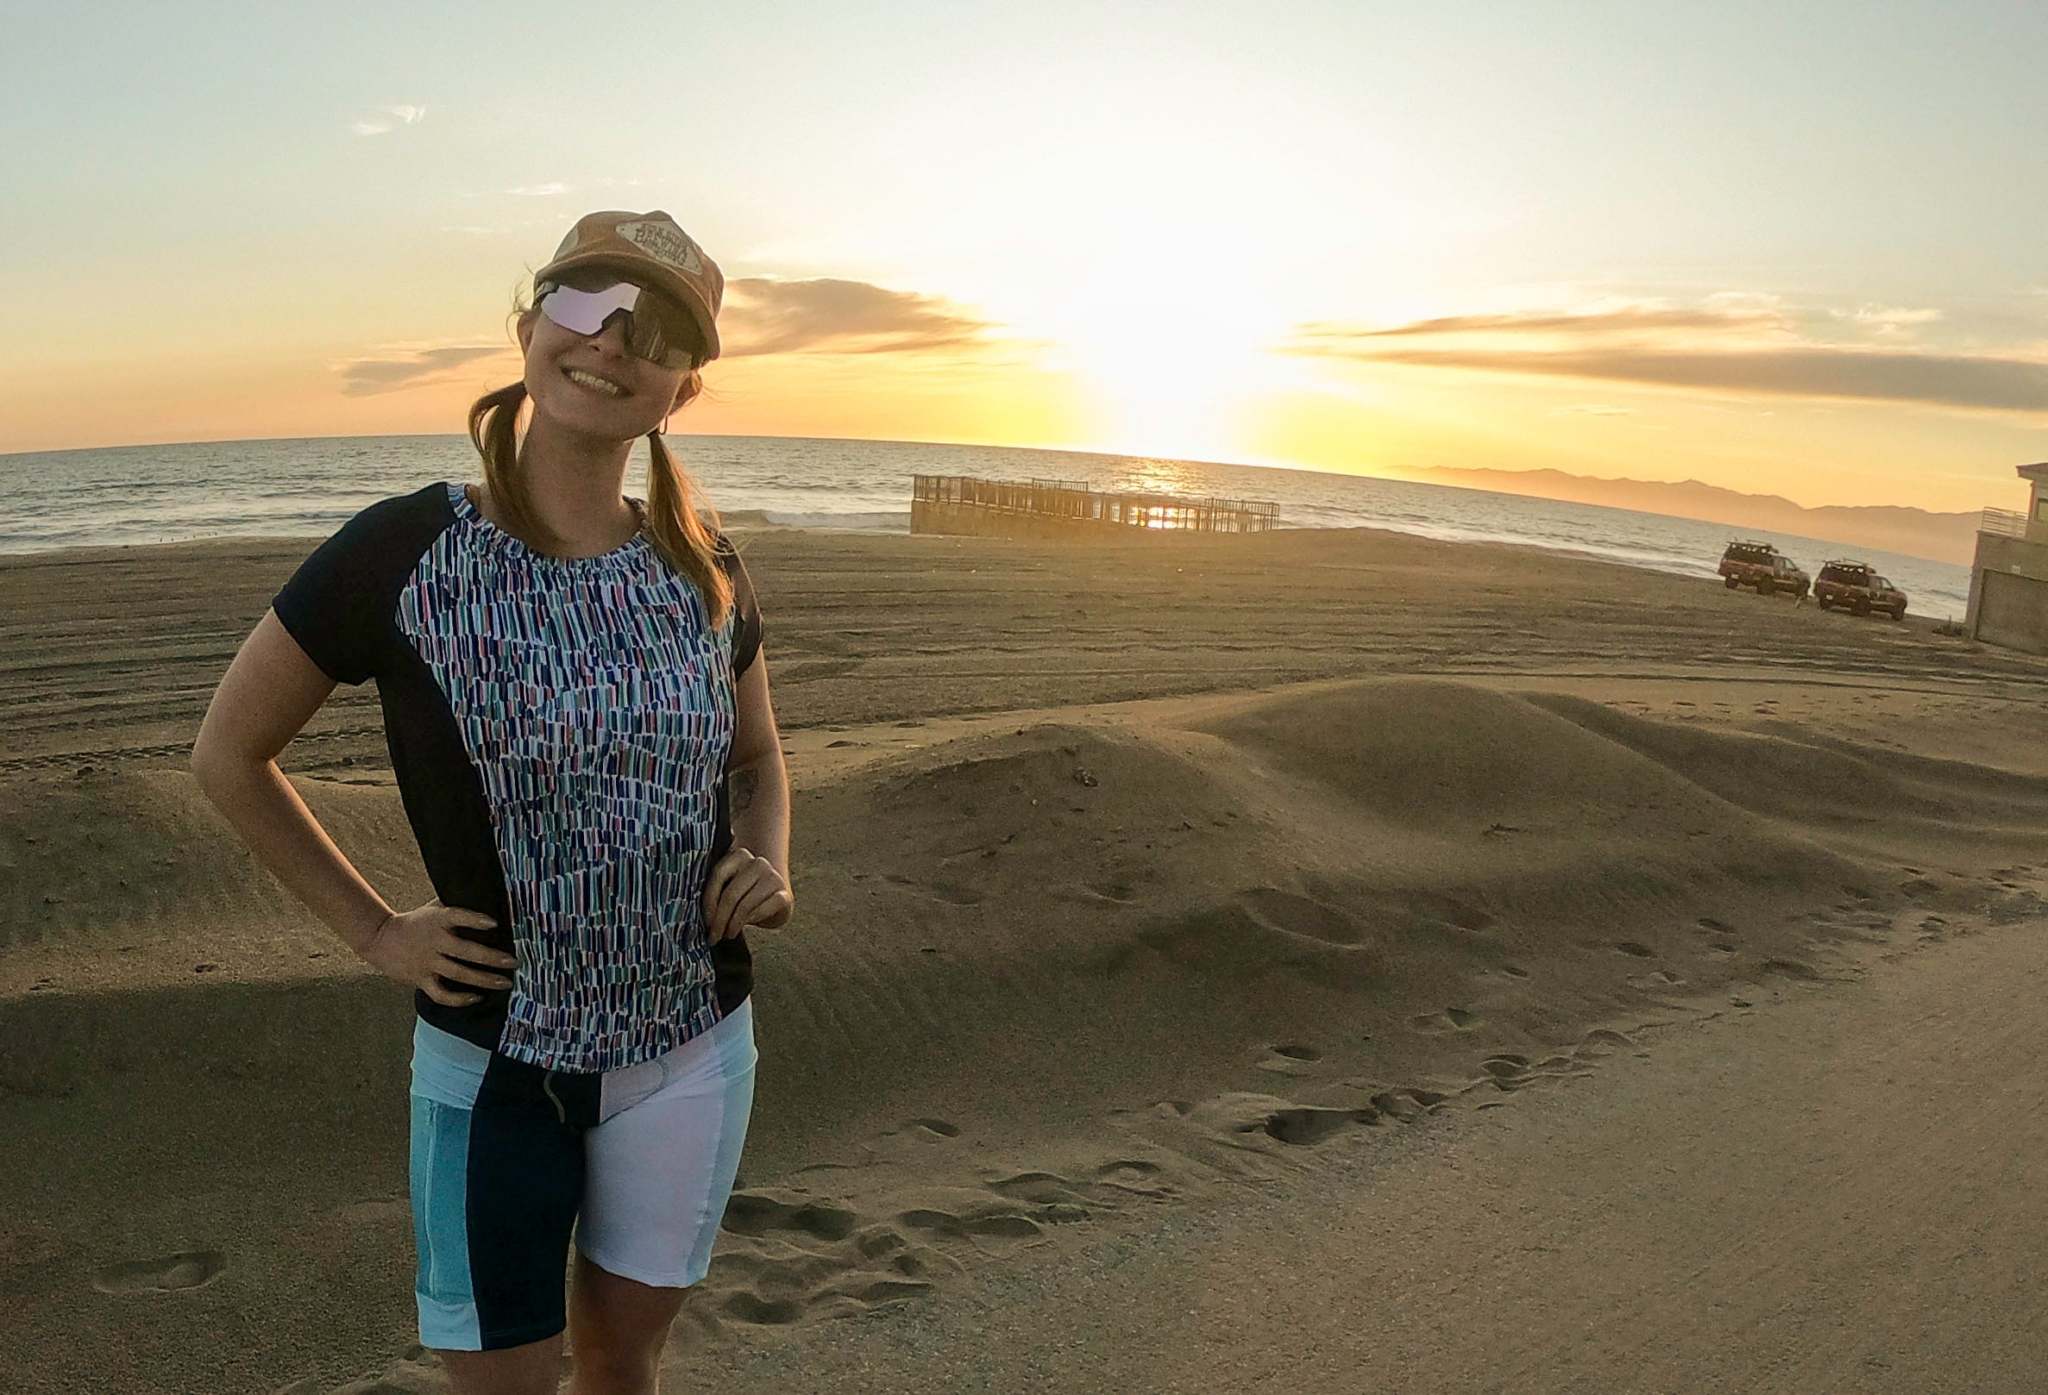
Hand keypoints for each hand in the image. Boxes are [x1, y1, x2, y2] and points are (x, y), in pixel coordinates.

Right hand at [358, 896, 517, 1006]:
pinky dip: (458, 999)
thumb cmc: (416, 922)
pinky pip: (441, 993)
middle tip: (514, 961)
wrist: (381, 938)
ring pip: (458, 973)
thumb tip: (488, 897)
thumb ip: (456, 906)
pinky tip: (476, 997)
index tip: (494, 923)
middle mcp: (434, 941)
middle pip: (465, 951)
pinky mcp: (420, 979)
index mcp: (437, 920)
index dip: (474, 920)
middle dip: (492, 958)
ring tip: (505, 982)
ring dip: (484, 979)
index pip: (457, 916)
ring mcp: (427, 962)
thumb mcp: (434, 908)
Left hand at [702, 847, 792, 942]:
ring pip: (745, 905)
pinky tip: (744, 927)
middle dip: (719, 919)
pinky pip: (762, 911)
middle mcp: (757, 862)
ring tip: (727, 934)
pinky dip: (751, 922)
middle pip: (731, 894)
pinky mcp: (785, 894)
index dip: (708, 902)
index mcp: (738, 855)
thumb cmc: (743, 894)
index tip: (704, 921)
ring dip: (733, 924)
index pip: (718, 876)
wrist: (774, 899)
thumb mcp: (728, 884)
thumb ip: (714, 887)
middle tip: (713, 936)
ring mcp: (773, 877)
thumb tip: (689, 909)